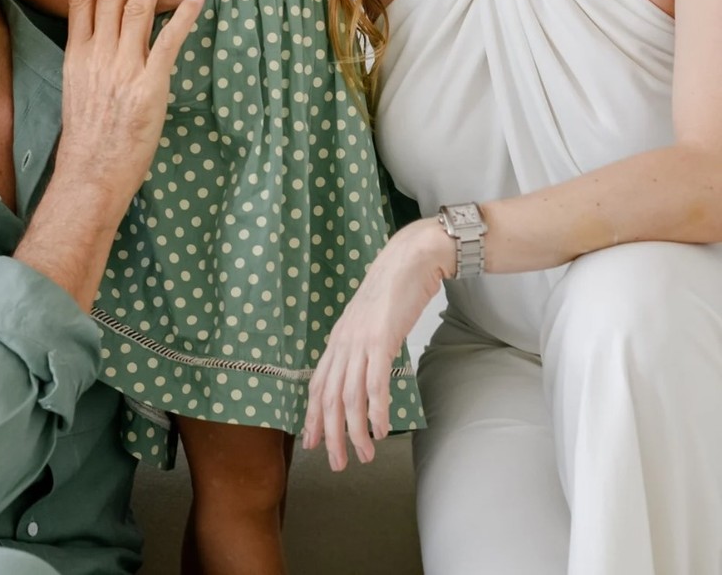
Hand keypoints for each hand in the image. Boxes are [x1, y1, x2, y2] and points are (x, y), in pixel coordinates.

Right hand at [15, 0, 202, 306]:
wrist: (90, 175)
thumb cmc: (87, 139)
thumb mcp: (78, 91)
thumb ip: (91, 61)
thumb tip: (102, 42)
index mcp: (78, 55)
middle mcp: (98, 55)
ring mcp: (123, 69)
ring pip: (138, 9)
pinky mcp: (149, 86)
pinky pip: (169, 44)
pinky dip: (184, 17)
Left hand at [303, 219, 450, 470]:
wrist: (410, 260)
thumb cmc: (393, 290)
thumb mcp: (368, 320)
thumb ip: (360, 344)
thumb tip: (361, 370)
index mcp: (337, 338)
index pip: (317, 384)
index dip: (312, 416)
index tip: (312, 442)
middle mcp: (343, 342)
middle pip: (329, 398)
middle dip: (330, 435)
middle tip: (337, 463)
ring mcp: (360, 342)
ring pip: (350, 397)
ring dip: (355, 432)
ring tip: (364, 455)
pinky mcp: (381, 340)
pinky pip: (375, 384)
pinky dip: (376, 411)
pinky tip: (380, 429)